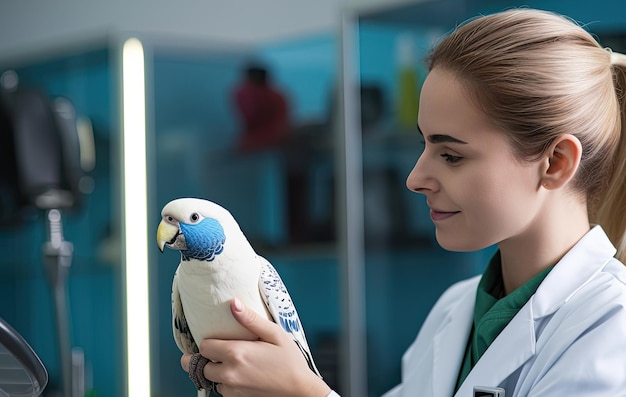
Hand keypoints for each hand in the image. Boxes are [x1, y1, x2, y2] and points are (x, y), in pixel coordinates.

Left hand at [181, 298, 330, 396]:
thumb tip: (233, 303)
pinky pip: (222, 390)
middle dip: (209, 358)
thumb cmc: (290, 361)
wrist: (300, 390)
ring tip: (236, 364)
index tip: (220, 339)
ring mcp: (232, 389)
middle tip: (223, 352)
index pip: (204, 346)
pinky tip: (242, 375)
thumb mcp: (274, 334)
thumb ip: (250, 319)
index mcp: (236, 353)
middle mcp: (229, 373)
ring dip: (217, 372)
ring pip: (211, 379)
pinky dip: (227, 383)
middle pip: (201, 365)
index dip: (211, 341)